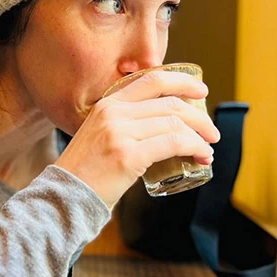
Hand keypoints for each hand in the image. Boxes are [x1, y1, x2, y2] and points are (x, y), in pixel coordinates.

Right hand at [55, 69, 219, 208]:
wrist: (64, 196)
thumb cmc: (87, 171)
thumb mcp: (101, 134)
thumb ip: (125, 124)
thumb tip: (163, 126)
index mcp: (108, 103)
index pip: (152, 80)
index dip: (182, 82)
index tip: (200, 91)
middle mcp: (114, 112)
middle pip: (170, 103)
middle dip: (198, 116)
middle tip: (211, 131)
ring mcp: (120, 133)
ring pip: (175, 123)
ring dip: (199, 135)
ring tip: (208, 148)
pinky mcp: (128, 155)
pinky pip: (173, 143)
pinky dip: (194, 147)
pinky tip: (202, 156)